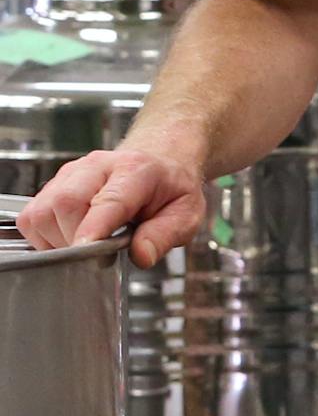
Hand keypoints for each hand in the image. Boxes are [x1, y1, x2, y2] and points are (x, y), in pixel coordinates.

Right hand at [12, 147, 207, 265]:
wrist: (160, 161)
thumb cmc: (171, 188)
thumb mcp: (187, 214)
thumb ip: (165, 235)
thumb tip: (142, 255)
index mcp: (136, 170)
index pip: (107, 200)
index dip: (92, 228)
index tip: (85, 251)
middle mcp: (98, 166)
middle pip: (65, 203)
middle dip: (75, 239)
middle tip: (97, 254)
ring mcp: (72, 173)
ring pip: (43, 211)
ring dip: (57, 239)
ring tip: (87, 244)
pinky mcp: (54, 184)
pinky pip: (32, 216)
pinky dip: (44, 236)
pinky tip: (71, 237)